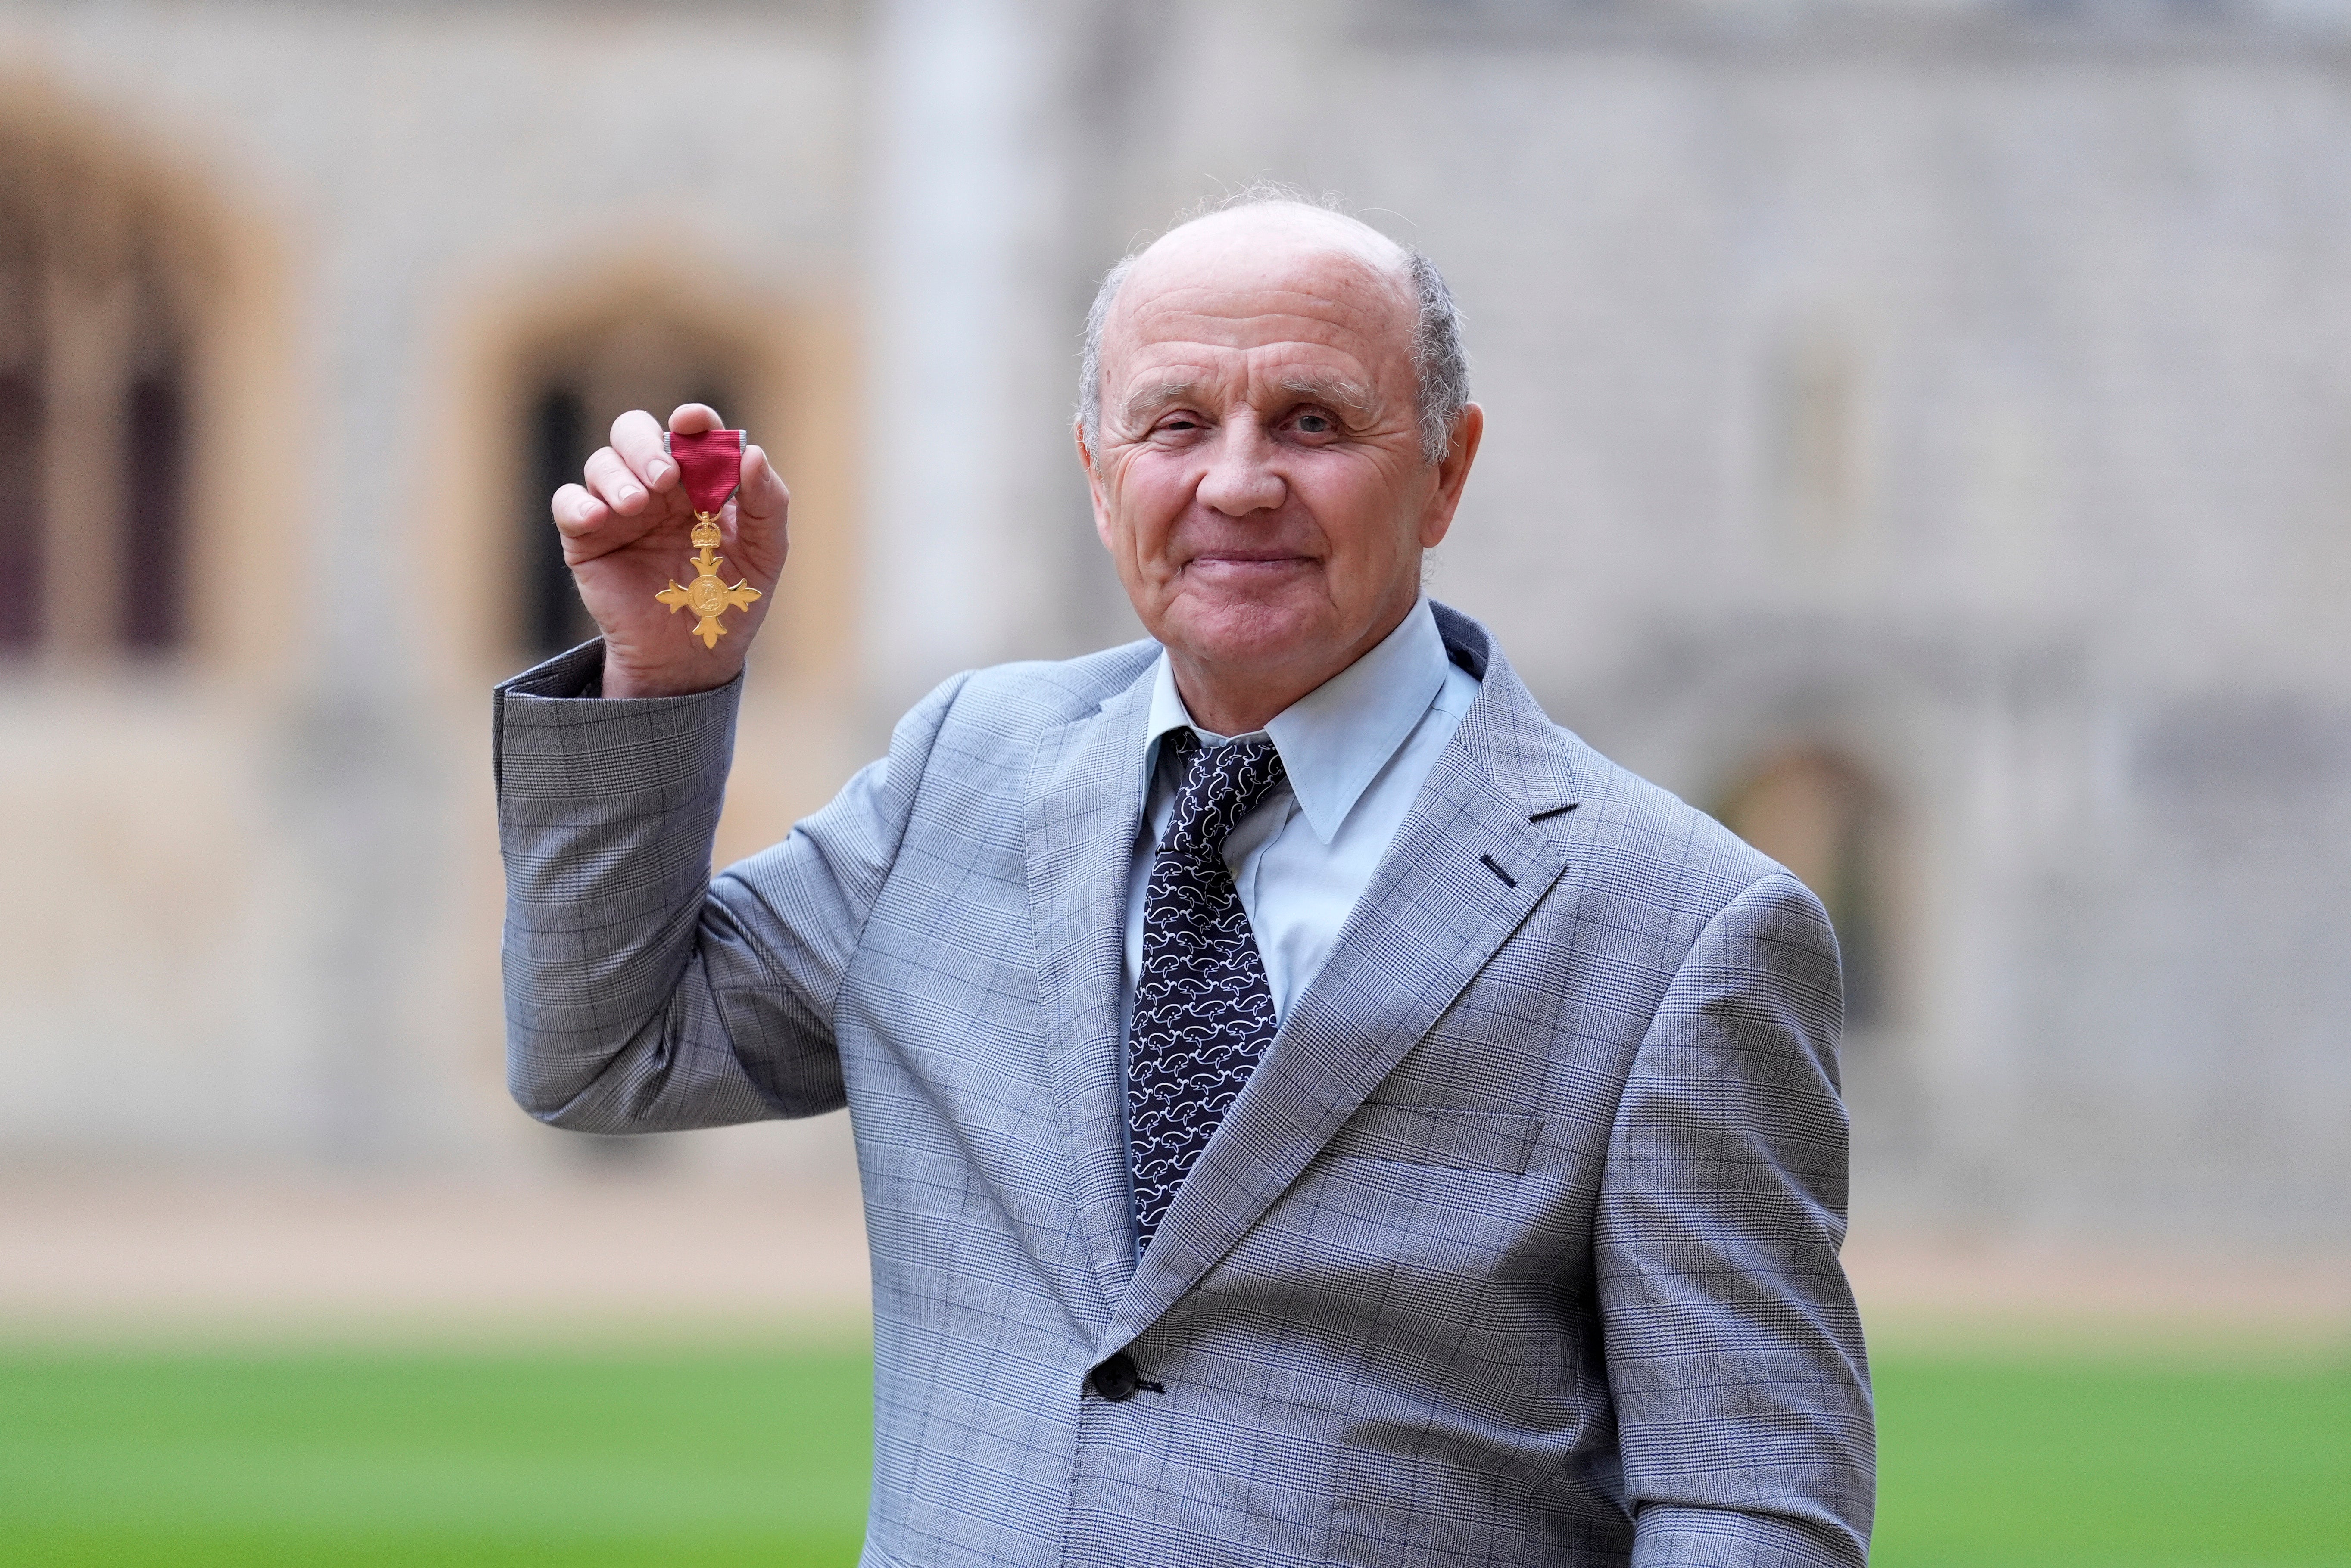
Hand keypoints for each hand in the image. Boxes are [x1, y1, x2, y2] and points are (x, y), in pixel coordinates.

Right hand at [551, 403, 788, 698]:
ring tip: (636, 505)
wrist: (691, 656)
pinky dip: (578, 503)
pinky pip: (567, 503)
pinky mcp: (586, 538)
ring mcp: (618, 509)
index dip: (693, 420)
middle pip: (635, 433)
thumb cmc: (730, 601)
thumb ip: (767, 504)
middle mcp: (655, 486)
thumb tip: (752, 453)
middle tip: (664, 476)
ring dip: (617, 475)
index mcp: (700, 480)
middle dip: (646, 445)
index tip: (692, 422)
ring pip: (601, 462)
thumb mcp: (764, 554)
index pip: (691, 434)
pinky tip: (598, 518)